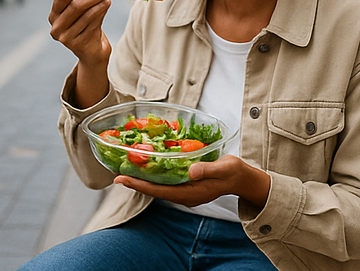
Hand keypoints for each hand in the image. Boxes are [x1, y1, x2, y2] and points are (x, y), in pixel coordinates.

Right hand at [48, 0, 112, 106]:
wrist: (91, 50)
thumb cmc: (85, 24)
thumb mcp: (78, 8)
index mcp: (53, 14)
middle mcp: (56, 26)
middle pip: (74, 6)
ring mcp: (66, 37)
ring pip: (86, 15)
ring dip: (99, 3)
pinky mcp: (79, 45)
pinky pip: (93, 24)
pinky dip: (101, 13)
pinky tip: (106, 6)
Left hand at [113, 154, 270, 208]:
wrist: (243, 178)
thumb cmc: (234, 172)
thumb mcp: (224, 168)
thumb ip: (208, 169)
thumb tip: (191, 170)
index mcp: (191, 193)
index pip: (160, 191)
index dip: (140, 185)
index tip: (122, 179)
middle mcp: (185, 195)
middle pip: (155, 190)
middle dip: (136, 182)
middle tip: (116, 174)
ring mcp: (185, 191)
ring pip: (159, 186)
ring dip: (143, 178)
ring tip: (125, 169)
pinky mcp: (187, 184)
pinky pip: (166, 181)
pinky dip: (154, 174)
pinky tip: (145, 165)